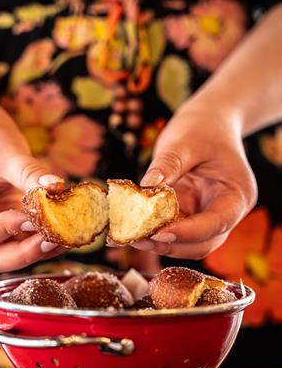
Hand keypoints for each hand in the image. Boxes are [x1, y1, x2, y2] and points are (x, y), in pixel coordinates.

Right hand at [0, 96, 66, 271]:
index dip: (3, 230)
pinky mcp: (12, 233)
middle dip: (23, 254)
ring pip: (12, 258)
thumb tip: (57, 188)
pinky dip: (46, 244)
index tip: (30, 218)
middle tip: (51, 239)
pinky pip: (28, 246)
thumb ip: (29, 173)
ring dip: (39, 253)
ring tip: (66, 238)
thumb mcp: (6, 153)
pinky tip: (68, 235)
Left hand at [135, 102, 257, 258]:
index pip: (216, 223)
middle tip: (138, 240)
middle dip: (171, 244)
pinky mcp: (188, 216)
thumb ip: (168, 165)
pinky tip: (133, 229)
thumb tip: (146, 189)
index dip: (188, 233)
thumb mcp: (186, 141)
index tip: (158, 233)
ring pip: (186, 244)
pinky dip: (154, 233)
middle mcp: (225, 213)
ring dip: (160, 243)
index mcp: (237, 196)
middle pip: (202, 243)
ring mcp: (206, 217)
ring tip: (131, 237)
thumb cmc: (203, 129)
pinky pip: (173, 231)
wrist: (208, 123)